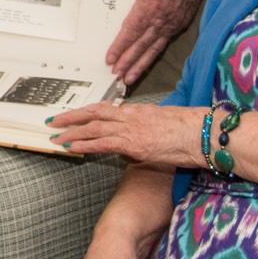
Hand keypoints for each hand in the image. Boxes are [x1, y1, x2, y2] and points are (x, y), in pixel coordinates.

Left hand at [47, 101, 205, 167]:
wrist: (203, 134)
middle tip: (54, 121)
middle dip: (71, 118)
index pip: (105, 109)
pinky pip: (102, 143)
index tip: (72, 114)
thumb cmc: (190, 132)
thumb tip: (131, 149)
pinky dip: (84, 145)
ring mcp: (131, 130)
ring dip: (72, 133)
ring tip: (56, 136)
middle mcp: (131, 117)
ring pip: (94, 128)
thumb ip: (144, 135)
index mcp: (138, 112)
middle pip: (94, 114)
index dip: (85, 111)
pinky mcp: (133, 144)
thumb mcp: (163, 129)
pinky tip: (71, 147)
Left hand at [105, 0, 208, 82]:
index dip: (120, 46)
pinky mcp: (179, 23)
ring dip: (140, 64)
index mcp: (150, 4)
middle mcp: (161, 18)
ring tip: (129, 78)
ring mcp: (172, 22)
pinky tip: (146, 62)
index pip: (131, 31)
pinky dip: (153, 54)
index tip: (110, 58)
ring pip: (153, 48)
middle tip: (116, 75)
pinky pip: (164, 43)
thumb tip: (123, 4)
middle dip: (127, 61)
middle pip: (141, 44)